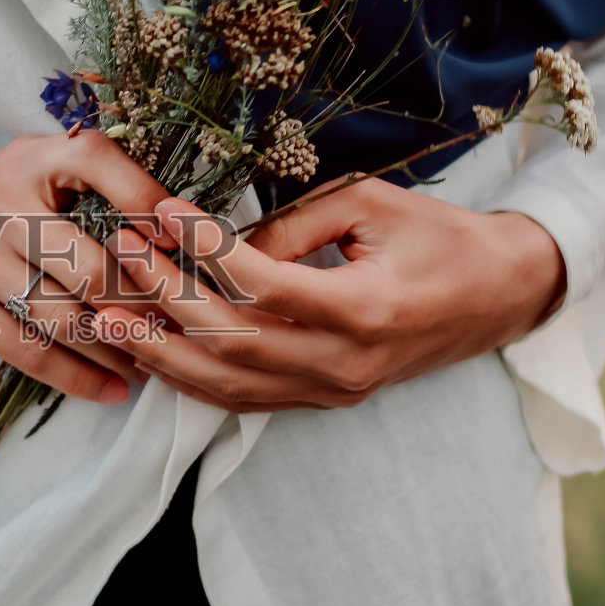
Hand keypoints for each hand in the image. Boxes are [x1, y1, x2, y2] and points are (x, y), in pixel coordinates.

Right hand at [0, 129, 169, 404]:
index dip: (147, 200)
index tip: (187, 243)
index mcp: (26, 158)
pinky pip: (29, 351)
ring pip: (65, 316)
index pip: (95, 160)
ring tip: (155, 365)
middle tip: (184, 330)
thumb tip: (177, 243)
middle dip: (146, 304)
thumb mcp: (27, 171)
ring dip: (119, 349)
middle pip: (91, 263)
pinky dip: (79, 376)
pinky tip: (113, 388)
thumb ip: (88, 190)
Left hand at [92, 177, 566, 413]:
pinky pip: (244, 400)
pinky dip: (191, 378)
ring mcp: (334, 391)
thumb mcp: (369, 204)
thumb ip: (290, 224)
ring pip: (229, 386)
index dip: (205, 250)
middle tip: (120, 259)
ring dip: (163, 353)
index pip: (263, 285)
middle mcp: (346, 364)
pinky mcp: (324, 401)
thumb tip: (215, 243)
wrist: (496, 295)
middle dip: (166, 300)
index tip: (163, 213)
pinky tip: (150, 351)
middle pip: (234, 341)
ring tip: (108, 318)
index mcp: (366, 308)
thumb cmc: (435, 236)